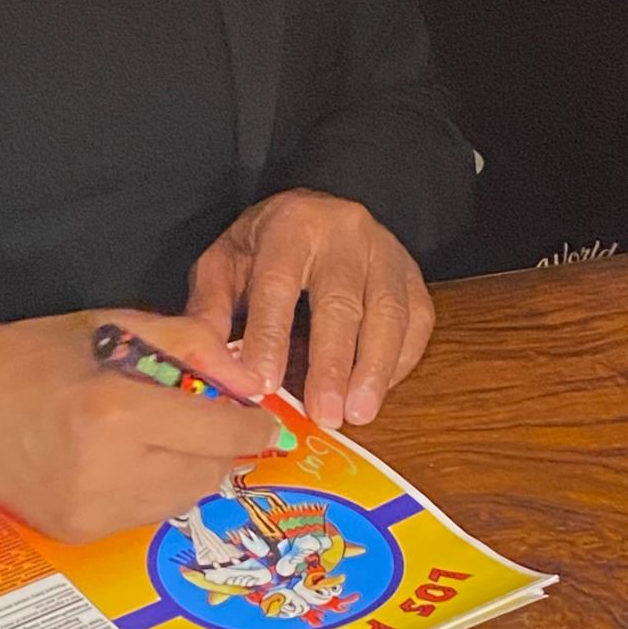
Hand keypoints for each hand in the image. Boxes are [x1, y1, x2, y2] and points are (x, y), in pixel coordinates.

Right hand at [0, 309, 281, 541]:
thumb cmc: (28, 357)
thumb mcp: (112, 326)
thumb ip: (188, 344)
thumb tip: (248, 378)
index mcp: (117, 411)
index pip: (218, 431)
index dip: (252, 425)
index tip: (263, 418)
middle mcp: (110, 471)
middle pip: (210, 471)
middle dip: (223, 446)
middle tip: (214, 421)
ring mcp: (93, 511)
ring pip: (185, 499)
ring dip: (193, 468)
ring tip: (167, 435)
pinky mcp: (81, 533)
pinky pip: (149, 515)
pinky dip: (157, 488)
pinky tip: (131, 458)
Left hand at [187, 189, 434, 430]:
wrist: (315, 212)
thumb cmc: (264, 248)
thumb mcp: (224, 263)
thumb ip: (212, 309)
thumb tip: (210, 363)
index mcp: (289, 225)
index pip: (278, 284)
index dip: (272, 337)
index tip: (265, 385)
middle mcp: (344, 231)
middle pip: (341, 302)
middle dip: (333, 364)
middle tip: (325, 415)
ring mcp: (386, 250)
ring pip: (389, 312)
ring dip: (374, 369)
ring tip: (359, 414)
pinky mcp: (412, 274)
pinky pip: (417, 320)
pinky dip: (401, 361)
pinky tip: (379, 391)